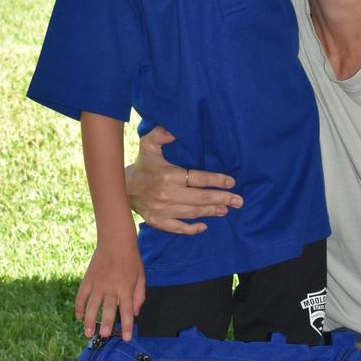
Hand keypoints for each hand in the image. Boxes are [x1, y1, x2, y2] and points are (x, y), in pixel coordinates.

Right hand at [75, 233, 145, 341]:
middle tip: (103, 336)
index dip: (127, 325)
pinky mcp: (88, 278)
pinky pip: (81, 295)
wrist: (116, 240)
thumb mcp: (141, 275)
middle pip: (108, 308)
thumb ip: (139, 295)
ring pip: (92, 305)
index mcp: (126, 287)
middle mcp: (111, 287)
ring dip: (89, 320)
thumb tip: (136, 313)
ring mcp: (98, 283)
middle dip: (106, 323)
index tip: (127, 338)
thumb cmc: (131, 258)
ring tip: (88, 333)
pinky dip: (79, 306)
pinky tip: (78, 317)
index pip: (127, 309)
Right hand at [125, 127, 242, 233]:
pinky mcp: (157, 221)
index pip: (198, 178)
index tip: (231, 181)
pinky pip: (178, 228)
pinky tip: (204, 226)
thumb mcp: (148, 144)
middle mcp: (167, 194)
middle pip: (200, 198)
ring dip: (211, 211)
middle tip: (238, 201)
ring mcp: (162, 210)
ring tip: (226, 209)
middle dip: (222, 199)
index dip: (216, 180)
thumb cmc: (142, 165)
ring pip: (193, 212)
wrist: (122, 187)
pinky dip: (192, 229)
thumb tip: (175, 132)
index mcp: (168, 175)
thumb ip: (161, 134)